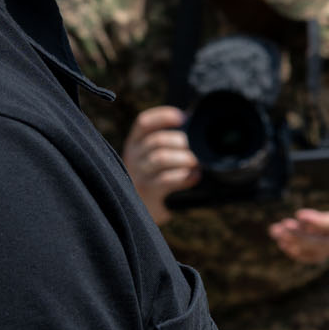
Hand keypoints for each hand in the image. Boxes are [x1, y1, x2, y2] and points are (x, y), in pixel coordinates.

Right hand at [118, 105, 199, 224]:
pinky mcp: (146, 193)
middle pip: (157, 140)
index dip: (163, 116)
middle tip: (196, 151)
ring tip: (196, 164)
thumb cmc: (154, 179)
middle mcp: (132, 157)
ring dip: (184, 159)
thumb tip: (194, 122)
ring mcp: (137, 175)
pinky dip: (184, 177)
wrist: (141, 213)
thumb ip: (168, 142)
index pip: (143, 123)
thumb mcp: (155, 157)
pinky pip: (165, 179)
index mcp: (135, 143)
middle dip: (182, 143)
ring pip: (161, 158)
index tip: (183, 118)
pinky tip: (194, 177)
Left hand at [268, 151, 328, 264]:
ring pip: (318, 252)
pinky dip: (299, 253)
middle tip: (281, 226)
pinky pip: (316, 256)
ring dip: (295, 244)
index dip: (319, 222)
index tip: (299, 213)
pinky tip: (283, 243)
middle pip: (324, 243)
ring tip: (275, 231)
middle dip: (301, 237)